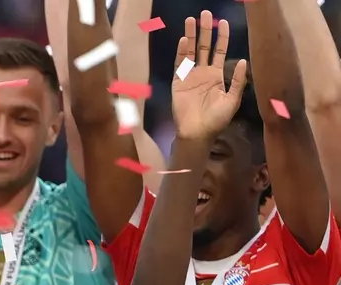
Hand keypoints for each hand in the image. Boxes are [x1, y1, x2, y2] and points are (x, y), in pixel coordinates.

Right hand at [171, 12, 247, 143]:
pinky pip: (179, 65)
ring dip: (191, 36)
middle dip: (205, 30)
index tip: (224, 22)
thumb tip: (244, 60)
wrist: (198, 133)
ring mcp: (189, 77)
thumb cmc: (216, 120)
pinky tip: (184, 40)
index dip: (222, 37)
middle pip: (204, 46)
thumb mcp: (233, 100)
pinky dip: (181, 52)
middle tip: (206, 13)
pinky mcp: (178, 83)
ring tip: (192, 20)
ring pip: (190, 51)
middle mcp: (202, 72)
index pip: (219, 51)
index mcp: (216, 75)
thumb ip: (238, 81)